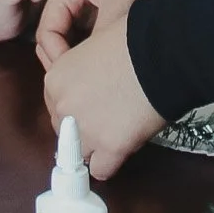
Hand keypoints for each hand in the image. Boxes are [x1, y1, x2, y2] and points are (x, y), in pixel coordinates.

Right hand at [35, 0, 182, 66]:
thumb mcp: (119, 5)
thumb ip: (98, 39)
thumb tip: (87, 75)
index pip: (46, 32)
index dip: (55, 58)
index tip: (75, 78)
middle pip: (56, 35)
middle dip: (64, 60)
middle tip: (83, 84)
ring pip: (74, 35)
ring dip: (81, 54)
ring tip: (95, 79)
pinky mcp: (106, 4)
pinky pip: (91, 31)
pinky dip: (94, 46)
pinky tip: (107, 63)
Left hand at [43, 11, 165, 179]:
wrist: (158, 52)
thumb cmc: (131, 42)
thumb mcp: (93, 47)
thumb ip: (81, 72)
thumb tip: (90, 89)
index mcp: (56, 78)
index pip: (55, 105)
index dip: (76, 105)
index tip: (92, 103)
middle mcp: (63, 106)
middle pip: (65, 131)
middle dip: (83, 127)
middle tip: (108, 116)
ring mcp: (85, 129)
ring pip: (79, 154)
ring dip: (95, 146)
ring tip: (116, 133)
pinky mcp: (110, 147)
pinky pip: (100, 170)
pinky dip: (110, 164)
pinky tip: (121, 150)